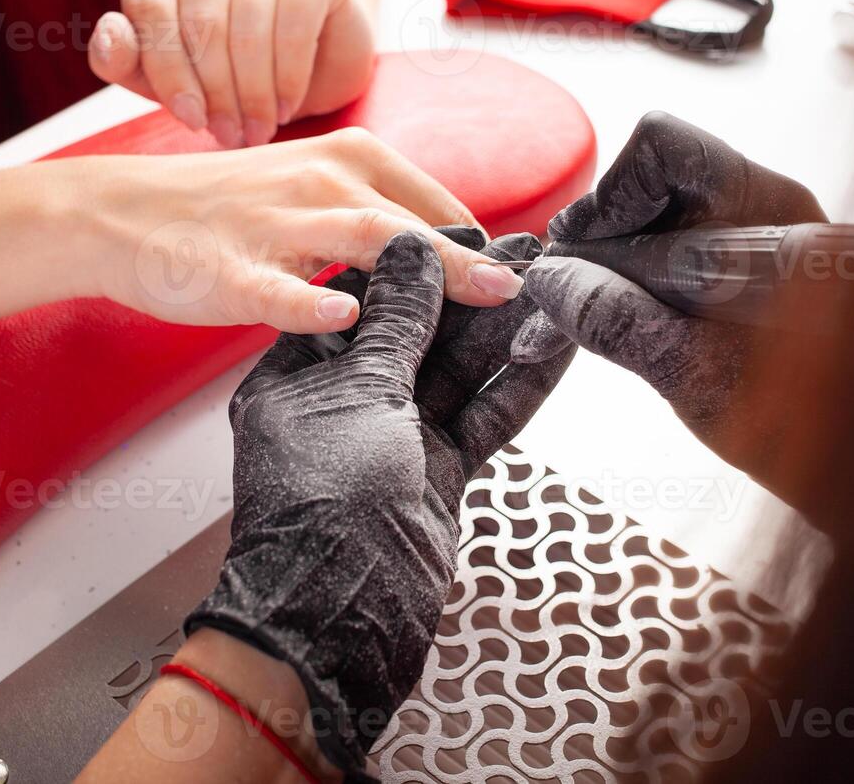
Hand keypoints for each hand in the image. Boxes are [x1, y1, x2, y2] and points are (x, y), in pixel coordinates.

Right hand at [63, 127, 528, 332]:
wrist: (120, 212)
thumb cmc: (225, 208)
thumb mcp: (311, 192)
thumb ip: (378, 216)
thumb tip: (453, 258)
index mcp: (347, 159)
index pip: (436, 202)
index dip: (486, 242)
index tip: (532, 279)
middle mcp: (320, 181)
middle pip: (414, 223)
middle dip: (475, 259)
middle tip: (528, 293)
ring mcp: (274, 225)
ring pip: (362, 243)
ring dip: (428, 271)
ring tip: (480, 296)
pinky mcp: (229, 267)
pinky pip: (274, 288)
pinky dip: (308, 303)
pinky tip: (342, 317)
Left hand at [89, 0, 375, 147]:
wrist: (309, 53)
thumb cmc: (225, 63)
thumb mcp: (166, 72)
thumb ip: (125, 59)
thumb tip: (112, 35)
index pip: (149, 7)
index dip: (167, 71)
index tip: (190, 120)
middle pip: (201, 19)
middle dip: (216, 90)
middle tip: (229, 134)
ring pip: (248, 26)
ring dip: (253, 92)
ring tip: (256, 130)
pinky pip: (294, 24)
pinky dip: (288, 76)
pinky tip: (285, 105)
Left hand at [186, 229, 574, 774]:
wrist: (337, 622)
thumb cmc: (322, 508)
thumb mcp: (361, 396)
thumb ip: (400, 323)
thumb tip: (416, 251)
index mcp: (298, 377)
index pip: (362, 301)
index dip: (414, 262)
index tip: (464, 231)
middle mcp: (345, 405)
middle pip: (418, 334)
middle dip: (472, 293)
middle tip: (528, 250)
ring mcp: (394, 442)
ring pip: (457, 373)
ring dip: (504, 330)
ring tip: (553, 282)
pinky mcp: (437, 475)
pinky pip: (482, 416)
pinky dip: (518, 383)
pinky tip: (555, 345)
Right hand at [514, 110, 826, 455]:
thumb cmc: (805, 428)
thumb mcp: (700, 383)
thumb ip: (623, 326)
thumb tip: (550, 281)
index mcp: (770, 213)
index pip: (665, 149)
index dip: (610, 199)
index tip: (580, 260)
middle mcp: (767, 204)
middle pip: (651, 176)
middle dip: (603, 236)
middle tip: (575, 298)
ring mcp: (754, 227)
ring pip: (652, 212)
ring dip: (614, 263)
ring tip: (599, 320)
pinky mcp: (740, 256)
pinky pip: (668, 241)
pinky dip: (635, 277)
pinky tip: (629, 322)